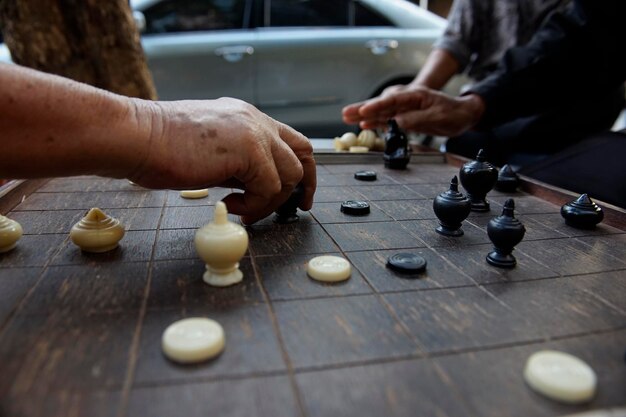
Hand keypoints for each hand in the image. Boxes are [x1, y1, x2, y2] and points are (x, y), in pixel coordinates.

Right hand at [129, 97, 315, 223]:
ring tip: (239, 209)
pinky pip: (270, 187)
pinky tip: (226, 204)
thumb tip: (250, 189)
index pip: (290, 141)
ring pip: (290, 174)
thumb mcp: (209, 153)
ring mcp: (254, 132)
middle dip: (305, 184)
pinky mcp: (249, 149)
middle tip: (297, 208)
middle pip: (304, 152)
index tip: (297, 194)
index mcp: (246, 118)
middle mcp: (255, 120)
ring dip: (269, 201)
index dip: (299, 170)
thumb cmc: (159, 148)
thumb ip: (235, 164)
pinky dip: (253, 205)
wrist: (136, 137)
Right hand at [342, 88, 484, 136]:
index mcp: (415, 96)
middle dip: (362, 108)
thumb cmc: (454, 113)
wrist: (463, 114)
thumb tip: (398, 122)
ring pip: (381, 112)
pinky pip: (387, 119)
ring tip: (346, 118)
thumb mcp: (438, 117)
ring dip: (364, 115)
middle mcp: (407, 100)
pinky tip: (364, 125)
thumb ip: (417, 119)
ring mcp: (405, 108)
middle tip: (346, 112)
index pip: (392, 101)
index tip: (364, 111)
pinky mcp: (406, 117)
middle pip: (381, 104)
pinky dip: (375, 122)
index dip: (376, 106)